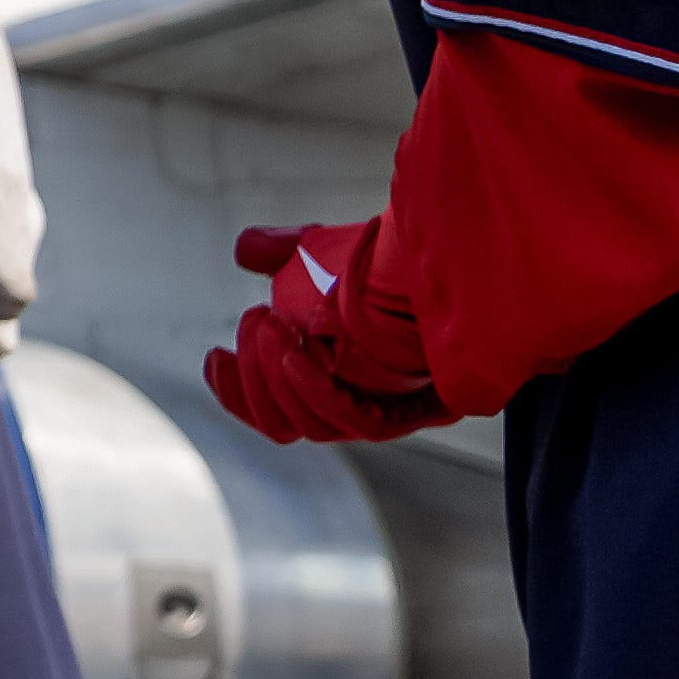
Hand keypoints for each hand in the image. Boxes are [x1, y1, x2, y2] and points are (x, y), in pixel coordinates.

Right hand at [212, 216, 440, 443]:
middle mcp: (363, 407)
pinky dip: (317, 390)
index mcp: (336, 383)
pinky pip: (357, 423)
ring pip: (313, 427)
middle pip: (286, 425)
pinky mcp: (423, 413)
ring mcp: (394, 414)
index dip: (236, 393)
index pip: (275, 412)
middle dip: (252, 379)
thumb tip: (247, 251)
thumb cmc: (401, 263)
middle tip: (253, 322)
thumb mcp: (333, 252)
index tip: (215, 354)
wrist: (463, 258)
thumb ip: (288, 253)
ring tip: (269, 324)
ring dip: (275, 378)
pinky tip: (299, 351)